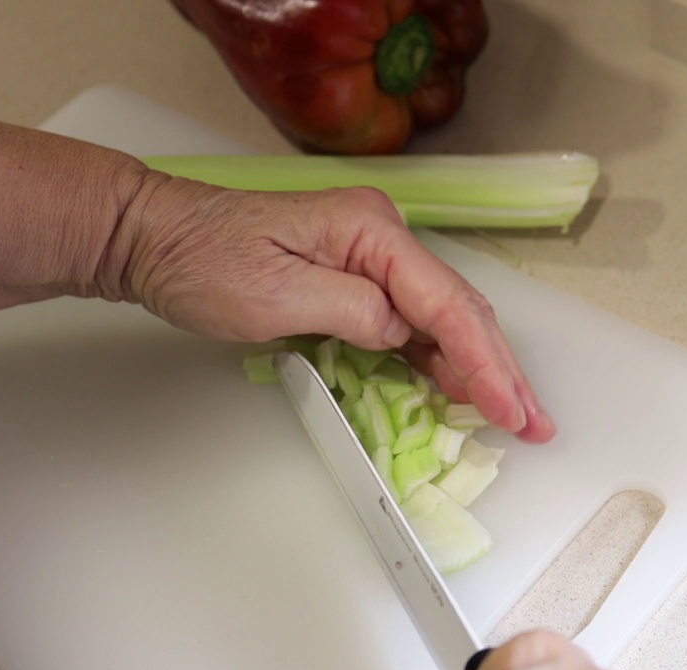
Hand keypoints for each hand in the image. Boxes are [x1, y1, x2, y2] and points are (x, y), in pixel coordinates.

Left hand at [110, 175, 554, 441]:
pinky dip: (438, 358)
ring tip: (513, 414)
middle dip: (499, 369)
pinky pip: (410, 321)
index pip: (443, 303)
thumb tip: (402, 333)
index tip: (510, 411)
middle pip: (457, 309)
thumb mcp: (275, 293)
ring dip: (477, 367)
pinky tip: (460, 388)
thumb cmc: (202, 261)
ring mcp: (369, 256)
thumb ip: (353, 311)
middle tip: (534, 422)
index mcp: (370, 231)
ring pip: (440, 318)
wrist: (152, 237)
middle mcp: (381, 236)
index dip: (482, 363)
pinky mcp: (353, 277)